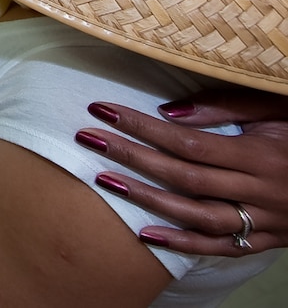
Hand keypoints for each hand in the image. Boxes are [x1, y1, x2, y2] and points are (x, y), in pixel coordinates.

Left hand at [76, 89, 287, 255]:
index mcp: (262, 155)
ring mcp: (267, 221)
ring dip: (147, 199)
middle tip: (88, 137)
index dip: (142, 127)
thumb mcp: (276, 108)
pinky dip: (182, 245)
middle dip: (133, 157)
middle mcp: (262, 192)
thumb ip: (225, 107)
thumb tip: (168, 114)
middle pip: (186, 178)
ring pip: (198, 216)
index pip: (190, 143)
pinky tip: (144, 235)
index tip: (102, 110)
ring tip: (104, 179)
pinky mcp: (269, 240)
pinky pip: (222, 248)